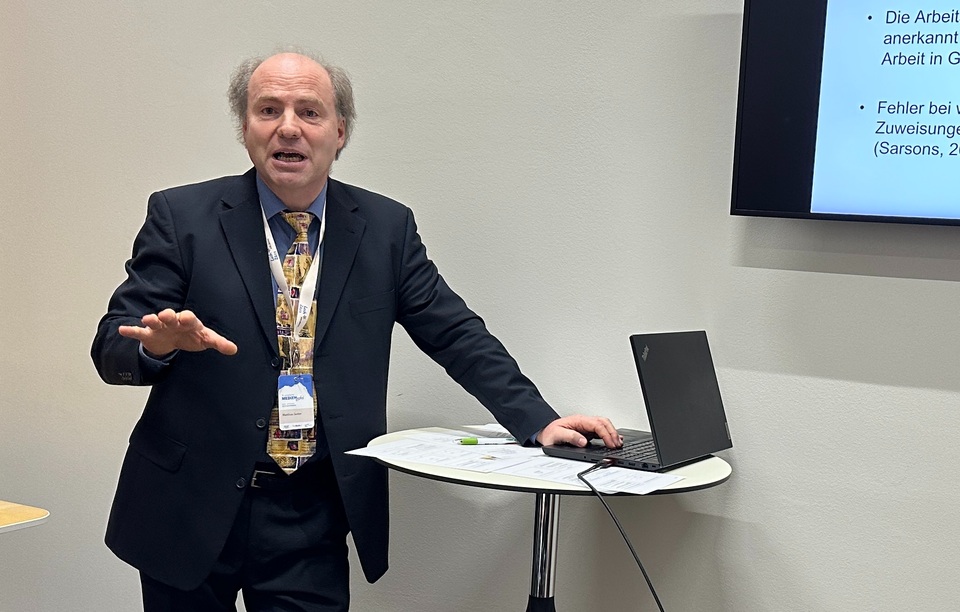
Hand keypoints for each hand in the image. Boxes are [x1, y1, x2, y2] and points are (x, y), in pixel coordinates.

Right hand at [118, 309, 237, 356]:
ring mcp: (159, 328)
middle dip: (167, 315)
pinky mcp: (148, 335)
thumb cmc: (191, 335)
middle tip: (165, 315)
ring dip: (151, 320)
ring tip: (147, 319)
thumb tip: (234, 349)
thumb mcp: (206, 339)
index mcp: (188, 322)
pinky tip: (124, 330)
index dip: (187, 318)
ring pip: (155, 322)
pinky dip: (131, 331)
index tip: (186, 318)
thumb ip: (219, 343)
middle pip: (170, 316)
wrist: (174, 339)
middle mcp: (173, 322)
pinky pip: (139, 332)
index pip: (189, 318)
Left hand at [536, 415, 621, 447]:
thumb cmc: (550, 432)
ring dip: (612, 433)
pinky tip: (613, 440)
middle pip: (603, 422)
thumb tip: (583, 441)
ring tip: (617, 443)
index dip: (605, 434)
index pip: (597, 425)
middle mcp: (584, 422)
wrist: (544, 431)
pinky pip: (600, 430)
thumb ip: (570, 437)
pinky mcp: (586, 431)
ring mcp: (586, 426)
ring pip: (604, 425)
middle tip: (617, 444)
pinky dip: (608, 434)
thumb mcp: (557, 435)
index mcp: (578, 420)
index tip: (610, 443)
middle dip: (612, 433)